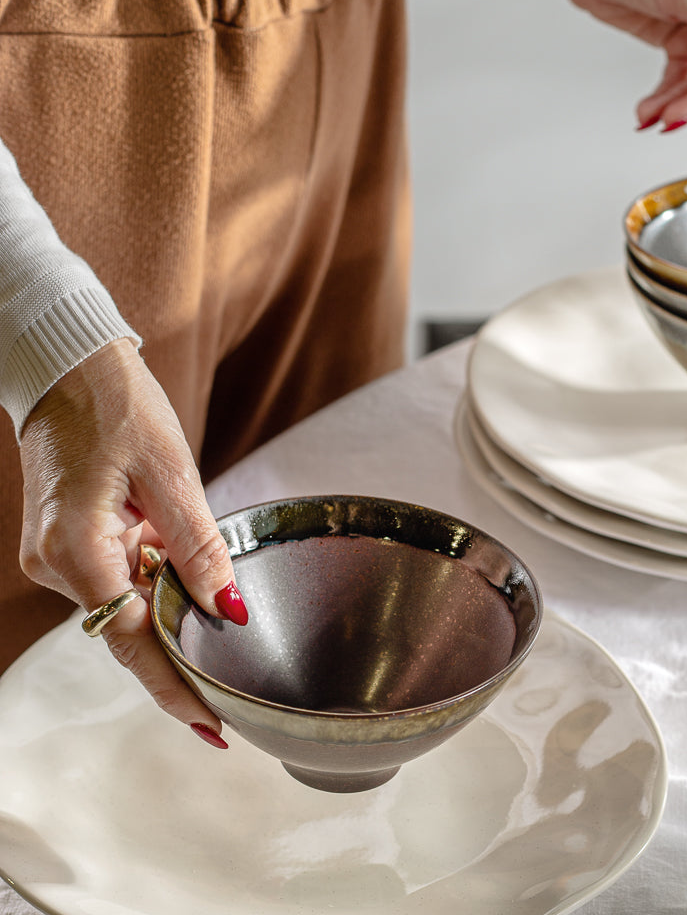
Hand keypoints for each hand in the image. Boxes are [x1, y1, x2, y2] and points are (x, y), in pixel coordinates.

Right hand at [18, 338, 246, 747]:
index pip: (133, 641)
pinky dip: (149, 584)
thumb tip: (228, 610)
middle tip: (226, 693)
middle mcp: (54, 563)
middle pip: (126, 632)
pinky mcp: (62, 543)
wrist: (68, 367)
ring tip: (211, 615)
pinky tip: (179, 575)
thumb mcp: (172, 474)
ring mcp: (52, 555)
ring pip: (121, 607)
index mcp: (77, 548)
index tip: (211, 725)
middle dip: (176, 657)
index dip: (175, 685)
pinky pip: (112, 581)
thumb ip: (200, 547)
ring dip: (165, 611)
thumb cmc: (118, 408)